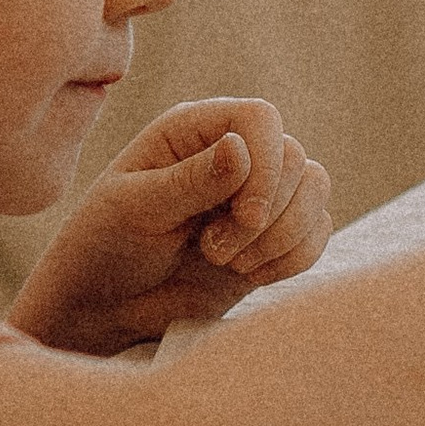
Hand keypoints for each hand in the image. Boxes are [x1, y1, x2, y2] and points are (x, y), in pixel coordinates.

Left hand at [10, 97, 331, 357]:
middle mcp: (232, 152)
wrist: (106, 307)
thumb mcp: (135, 210)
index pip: (261, 119)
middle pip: (294, 159)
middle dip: (265, 215)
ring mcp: (256, 193)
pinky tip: (248, 275)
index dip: (266, 165)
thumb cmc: (105, 246)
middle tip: (214, 251)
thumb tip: (241, 147)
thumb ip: (190, 181)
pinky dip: (293, 258)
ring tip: (229, 264)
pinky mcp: (272, 235)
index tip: (245, 217)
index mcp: (193, 129)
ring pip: (315, 189)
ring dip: (282, 237)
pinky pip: (319, 231)